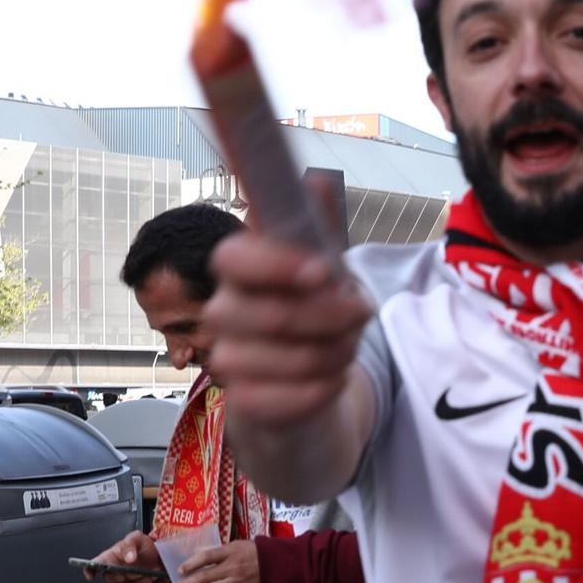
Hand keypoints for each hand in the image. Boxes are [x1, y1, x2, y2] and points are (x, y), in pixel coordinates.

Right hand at [85, 531, 165, 582]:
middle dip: (129, 576)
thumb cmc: (143, 546)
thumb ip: (130, 544)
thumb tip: (128, 558)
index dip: (90, 570)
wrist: (159, 556)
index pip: (94, 565)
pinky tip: (158, 581)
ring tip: (153, 576)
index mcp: (109, 558)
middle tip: (143, 572)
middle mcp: (113, 573)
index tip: (91, 575)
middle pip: (113, 580)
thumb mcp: (137, 538)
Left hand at [175, 539, 263, 582]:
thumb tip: (198, 551)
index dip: (191, 563)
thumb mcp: (236, 545)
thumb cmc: (256, 553)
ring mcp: (239, 582)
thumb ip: (217, 550)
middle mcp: (233, 567)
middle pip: (205, 576)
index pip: (206, 557)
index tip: (180, 570)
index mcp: (230, 553)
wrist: (279, 564)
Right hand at [205, 234, 373, 427]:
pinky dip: (328, 387)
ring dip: (339, 353)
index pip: (233, 259)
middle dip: (336, 317)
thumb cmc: (315, 305)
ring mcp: (227, 357)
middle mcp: (222, 309)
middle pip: (277, 315)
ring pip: (296, 359)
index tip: (322, 271)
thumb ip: (320, 226)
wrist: (306, 371)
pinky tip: (330, 377)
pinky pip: (295, 397)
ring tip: (345, 345)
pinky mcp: (243, 399)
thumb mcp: (326, 262)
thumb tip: (319, 182)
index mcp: (238, 267)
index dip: (278, 265)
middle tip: (359, 315)